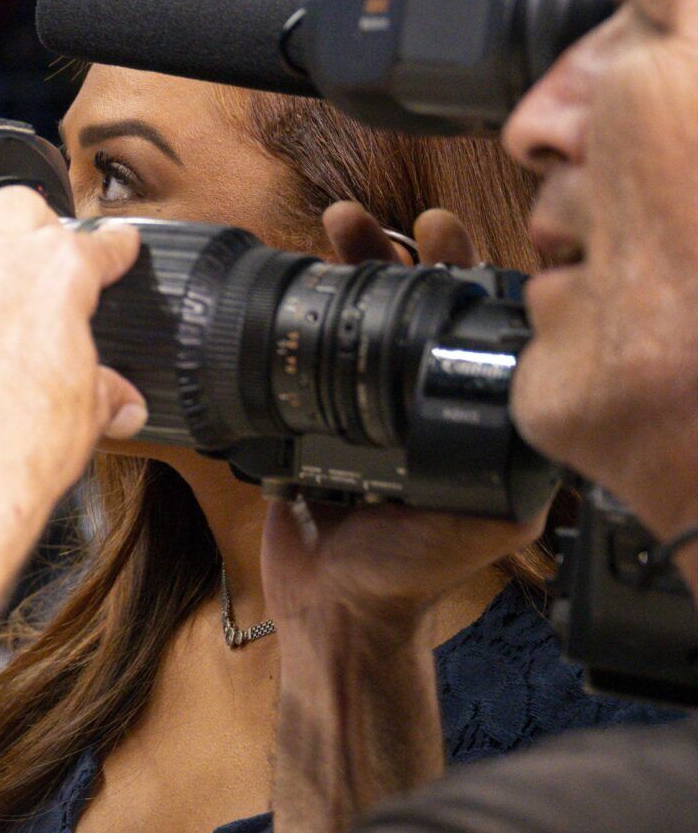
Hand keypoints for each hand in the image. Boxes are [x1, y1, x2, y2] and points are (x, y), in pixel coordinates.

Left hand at [0, 188, 143, 505]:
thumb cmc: (25, 448)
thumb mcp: (89, 413)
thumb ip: (106, 392)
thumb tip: (124, 403)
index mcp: (57, 274)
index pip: (97, 243)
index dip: (112, 246)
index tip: (114, 246)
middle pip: (15, 205)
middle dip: (27, 222)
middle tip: (29, 250)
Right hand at [261, 201, 541, 632]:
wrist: (332, 606)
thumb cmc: (411, 572)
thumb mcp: (489, 522)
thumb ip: (521, 478)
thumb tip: (546, 414)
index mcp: (454, 411)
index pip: (462, 322)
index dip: (457, 271)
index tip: (443, 238)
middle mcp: (405, 398)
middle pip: (403, 302)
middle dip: (394, 252)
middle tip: (380, 226)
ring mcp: (348, 404)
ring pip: (348, 314)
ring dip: (343, 264)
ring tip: (335, 228)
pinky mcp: (294, 414)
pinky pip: (293, 353)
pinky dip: (288, 311)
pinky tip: (287, 281)